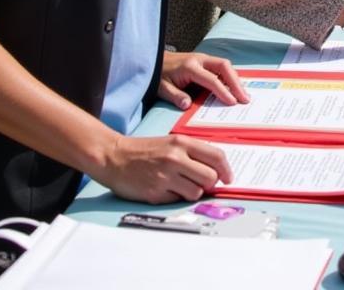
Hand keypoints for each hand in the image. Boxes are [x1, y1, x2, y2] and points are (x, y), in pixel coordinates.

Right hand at [91, 133, 232, 203]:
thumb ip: (193, 153)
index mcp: (182, 143)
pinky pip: (178, 200)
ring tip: (182, 186)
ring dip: (194, 192)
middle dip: (211, 183)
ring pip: (197, 192)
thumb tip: (216, 170)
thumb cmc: (145, 150)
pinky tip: (167, 190)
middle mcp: (176, 159)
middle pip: (210, 177)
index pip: (216, 156)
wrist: (114, 157)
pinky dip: (177, 198)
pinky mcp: (155, 193)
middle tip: (204, 184)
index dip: (226, 170)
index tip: (228, 178)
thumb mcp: (171, 143)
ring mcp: (165, 177)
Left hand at [158, 51, 249, 110]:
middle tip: (245, 98)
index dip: (223, 91)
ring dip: (235, 79)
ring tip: (243, 95)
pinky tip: (235, 87)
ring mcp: (204, 58)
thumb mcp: (161, 87)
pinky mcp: (205, 61)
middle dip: (236, 83)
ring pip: (225, 65)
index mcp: (190, 66)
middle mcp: (200, 59)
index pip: (211, 79)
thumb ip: (175, 96)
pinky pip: (222, 67)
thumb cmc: (158, 74)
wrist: (154, 59)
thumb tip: (187, 105)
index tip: (232, 102)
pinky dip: (230, 77)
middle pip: (225, 66)